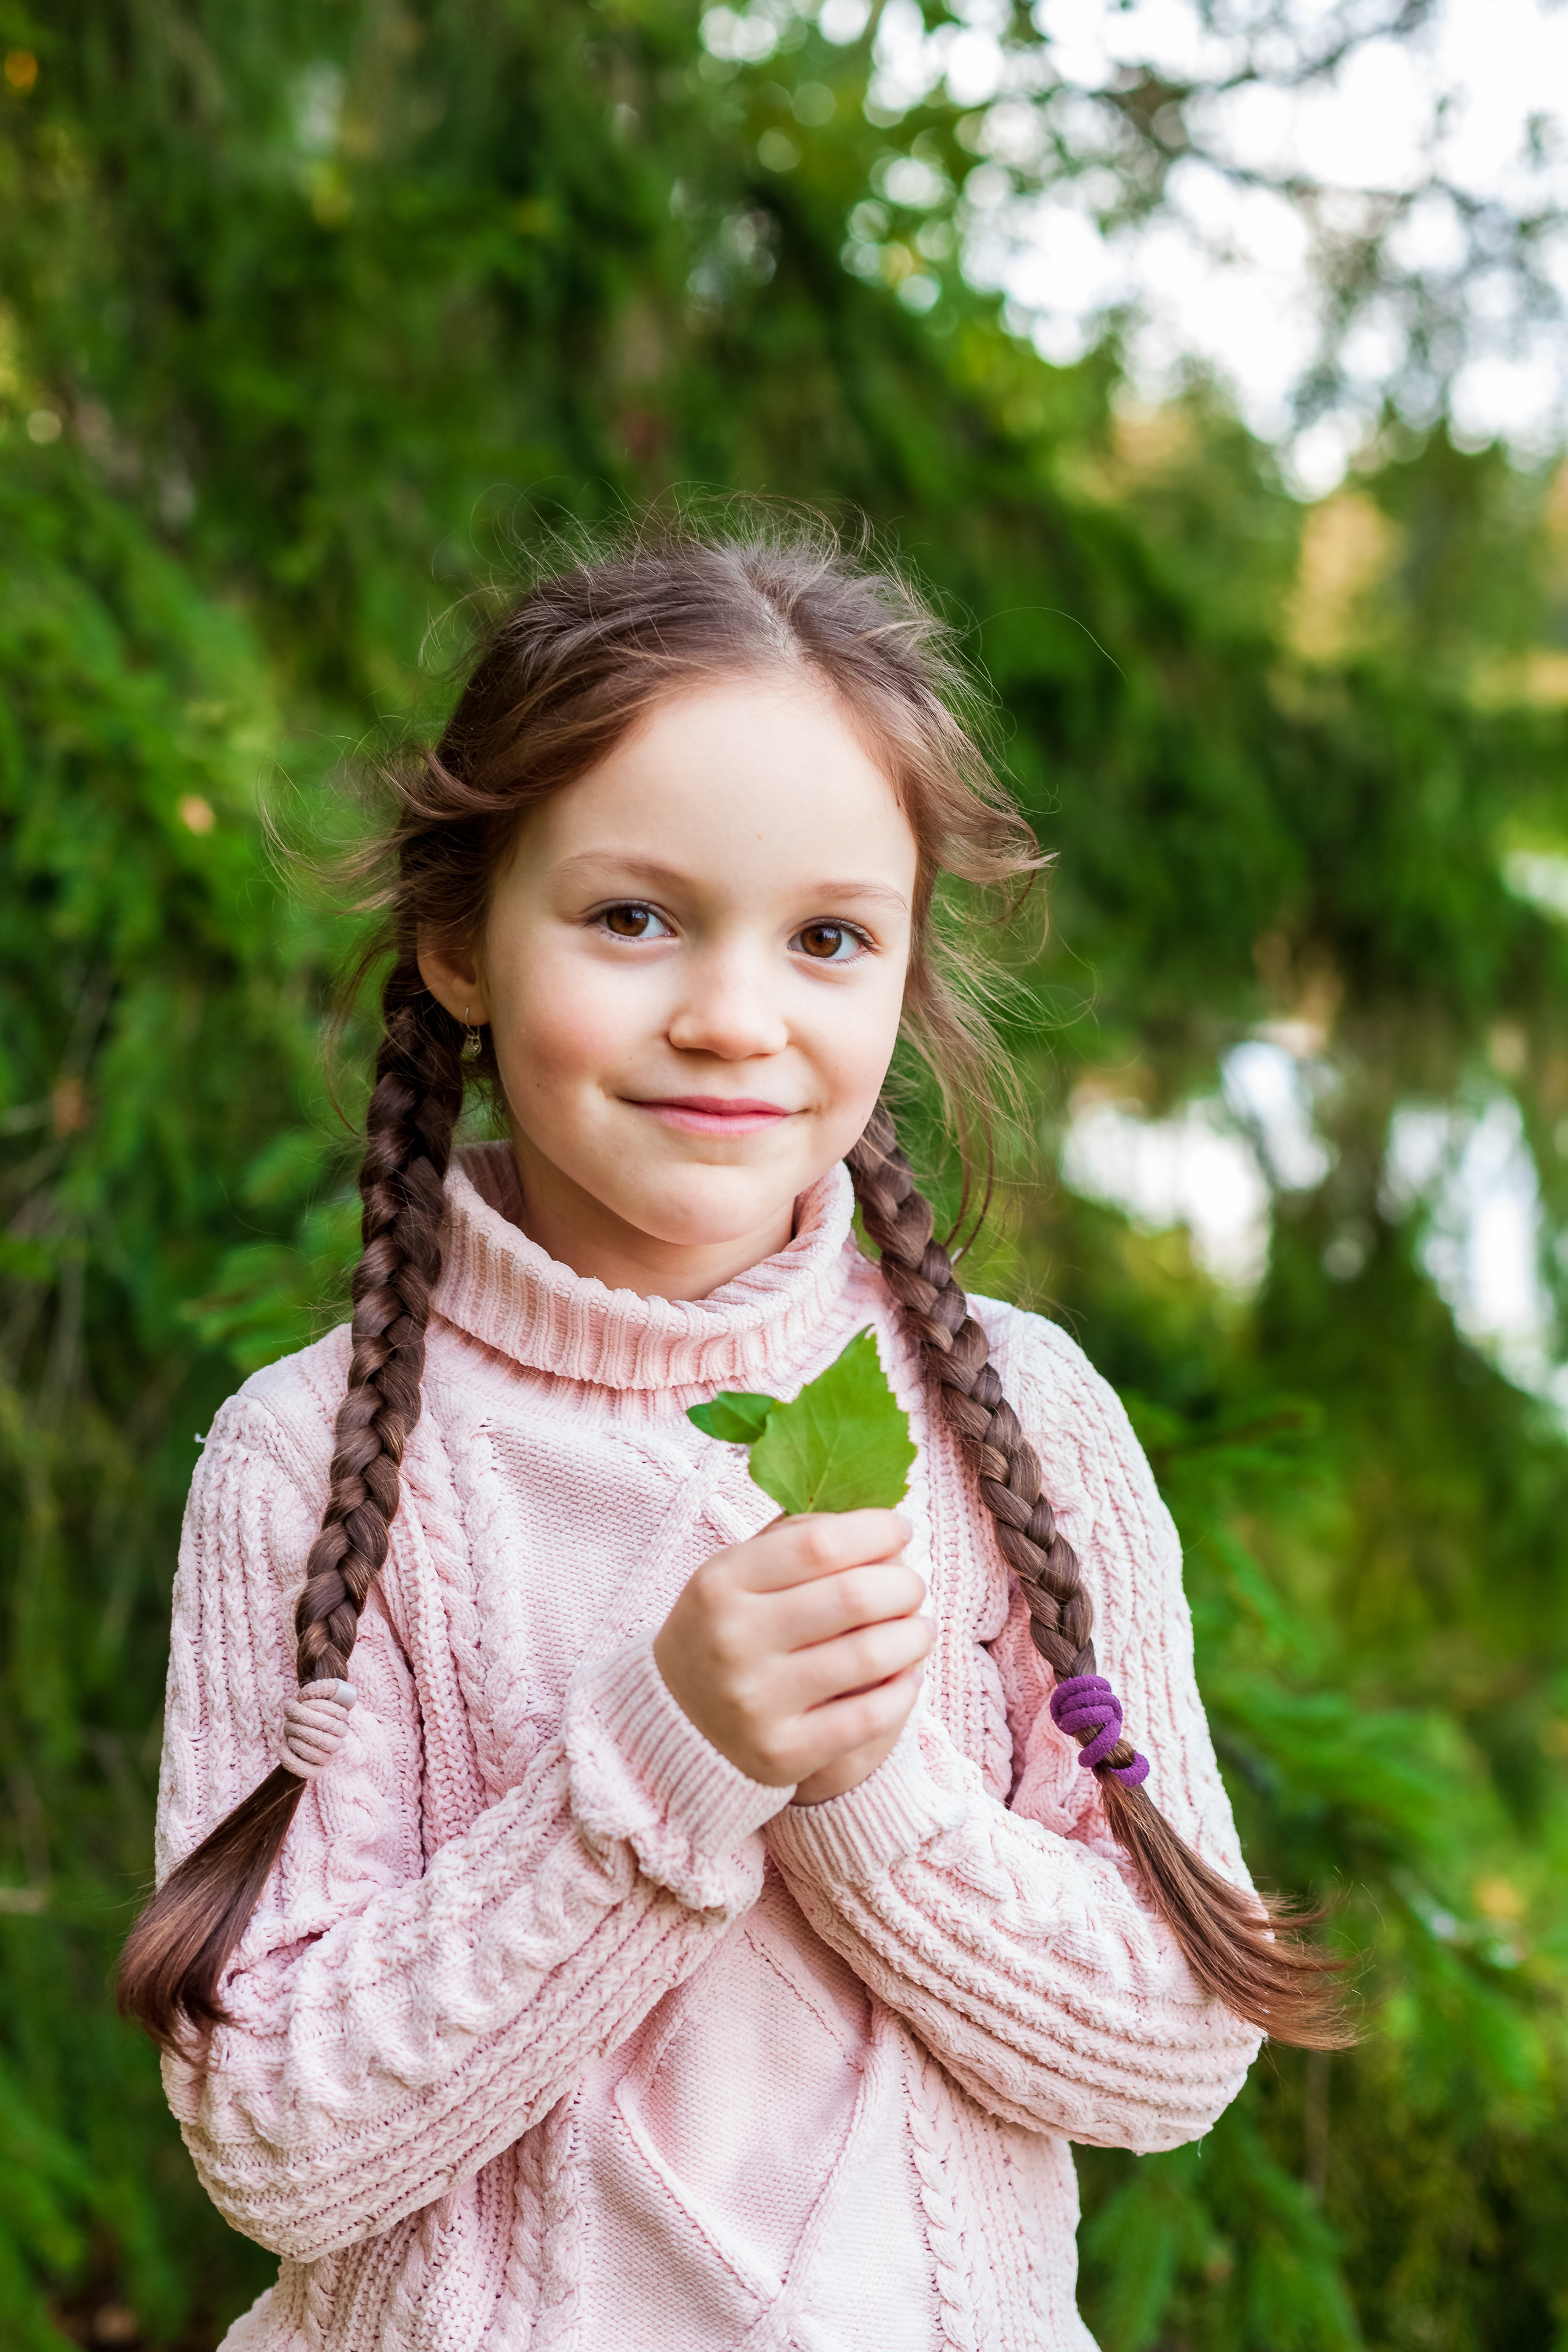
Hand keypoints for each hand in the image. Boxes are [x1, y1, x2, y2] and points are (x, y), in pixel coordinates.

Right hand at [653, 1511, 930, 1802]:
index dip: (874, 1532)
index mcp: (721, 1583)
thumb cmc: (724, 1631)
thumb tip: (881, 1527)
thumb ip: (797, 1539)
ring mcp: (756, 1701)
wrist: (673, 1724)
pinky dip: (903, 1690)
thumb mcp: (736, 1574)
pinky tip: (908, 1675)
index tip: (901, 1531)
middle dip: (903, 1586)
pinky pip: (869, 1717)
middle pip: (852, 1597)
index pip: (818, 1544)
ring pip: (870, 1655)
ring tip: (919, 1628)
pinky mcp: (781, 1752)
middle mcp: (735, 1639)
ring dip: (913, 1636)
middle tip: (913, 1587)